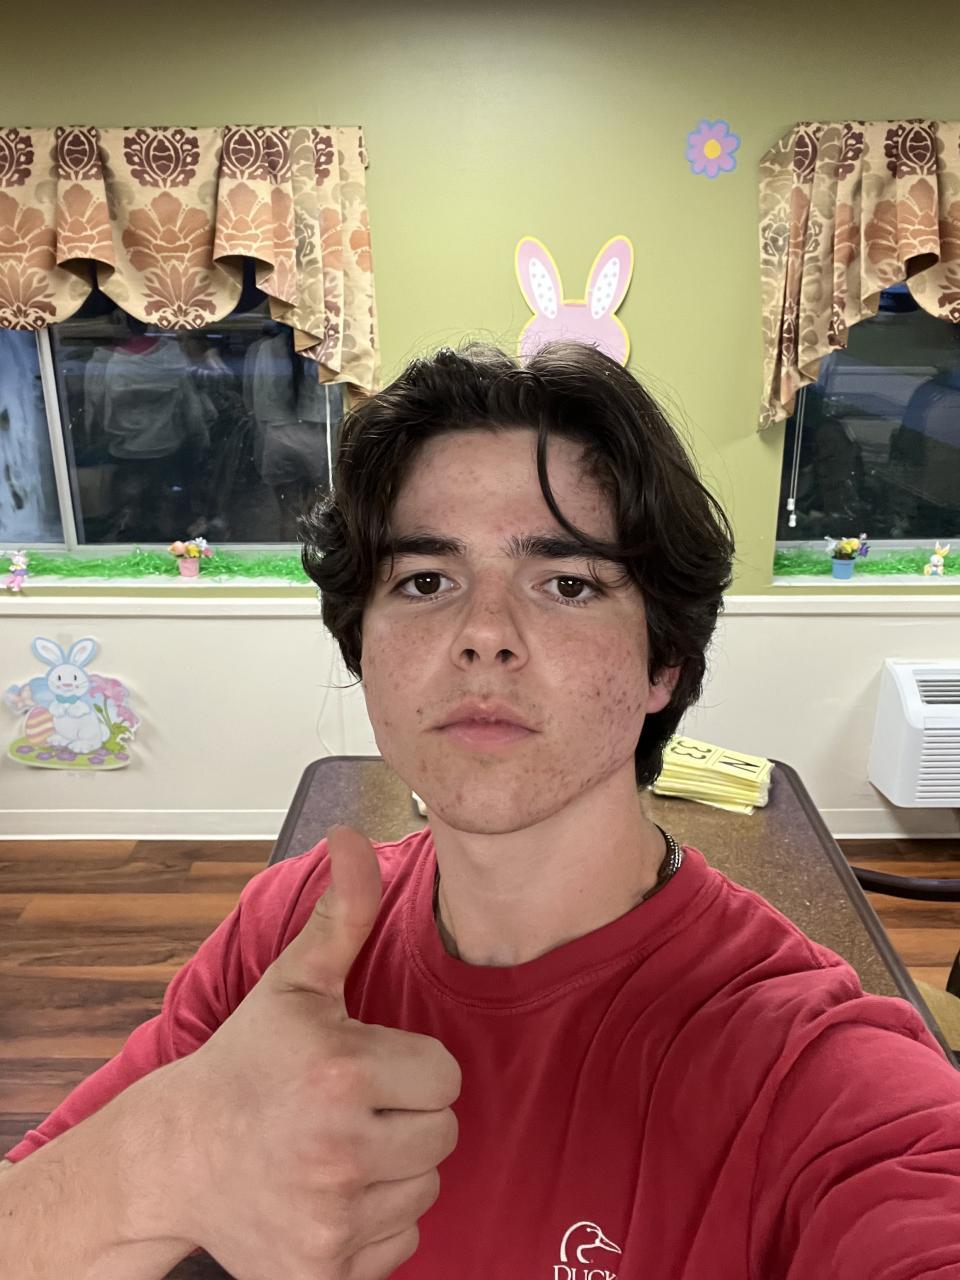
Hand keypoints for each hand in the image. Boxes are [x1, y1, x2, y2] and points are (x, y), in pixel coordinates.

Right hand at [159, 826, 460, 1278]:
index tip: (363, 1064)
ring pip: (424, 1187)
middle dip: (407, 1114)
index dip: (410, 1066)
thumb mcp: (295, 982)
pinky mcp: (323, 1273)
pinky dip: (376, 1221)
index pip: (445, 1075)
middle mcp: (340, 1151)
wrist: (178, 1158)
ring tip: (339, 1146)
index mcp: (341, 1073)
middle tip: (351, 1106)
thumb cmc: (248, 1063)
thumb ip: (342, 912)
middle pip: (442, 1133)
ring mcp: (331, 1221)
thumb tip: (354, 837)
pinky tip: (332, 1192)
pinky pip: (401, 1242)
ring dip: (394, 1166)